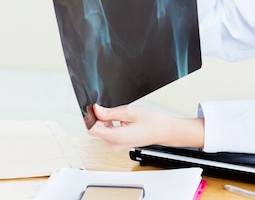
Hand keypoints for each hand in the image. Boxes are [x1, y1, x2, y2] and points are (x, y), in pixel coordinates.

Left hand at [88, 104, 204, 150]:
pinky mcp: (119, 144)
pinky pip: (108, 134)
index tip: (93, 109)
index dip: (90, 117)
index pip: (92, 129)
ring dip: (107, 121)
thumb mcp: (130, 112)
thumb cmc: (152, 122)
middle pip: (96, 129)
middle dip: (100, 118)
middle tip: (112, 109)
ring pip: (102, 131)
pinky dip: (111, 125)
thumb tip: (96, 109)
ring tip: (122, 116)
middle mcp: (114, 144)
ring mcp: (116, 145)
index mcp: (116, 137)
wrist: (163, 131)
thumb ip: (110, 112)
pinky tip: (122, 121)